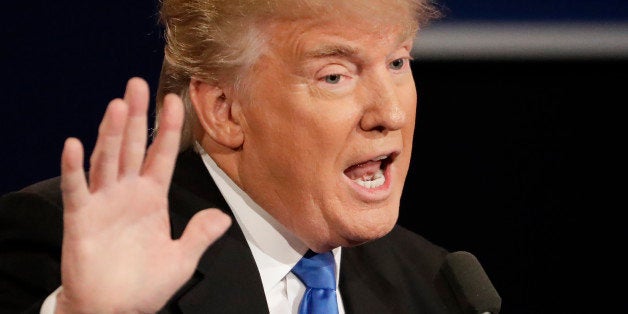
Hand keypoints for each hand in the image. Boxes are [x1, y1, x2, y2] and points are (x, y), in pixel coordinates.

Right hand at [56, 78, 230, 312]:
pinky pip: (78, 189)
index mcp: (152, 198)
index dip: (168, 128)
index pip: (162, 155)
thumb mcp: (181, 259)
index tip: (175, 99)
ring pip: (108, 160)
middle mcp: (128, 193)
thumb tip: (222, 216)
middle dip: (137, 116)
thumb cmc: (145, 286)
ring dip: (112, 134)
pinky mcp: (81, 218)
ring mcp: (104, 202)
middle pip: (133, 147)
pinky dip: (74, 168)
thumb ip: (200, 235)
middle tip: (138, 84)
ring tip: (117, 106)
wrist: (115, 309)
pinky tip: (74, 144)